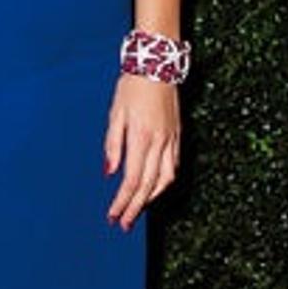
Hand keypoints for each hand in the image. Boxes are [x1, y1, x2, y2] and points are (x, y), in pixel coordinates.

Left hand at [104, 73, 180, 230]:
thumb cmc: (132, 86)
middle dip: (135, 208)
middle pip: (148, 186)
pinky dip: (163, 182)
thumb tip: (109, 173)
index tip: (112, 216)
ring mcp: (171, 140)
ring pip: (165, 179)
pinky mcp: (178, 135)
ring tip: (137, 209)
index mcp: (142, 138)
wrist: (158, 64)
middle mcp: (160, 142)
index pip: (132, 180)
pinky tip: (154, 188)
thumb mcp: (115, 114)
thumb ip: (113, 145)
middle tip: (124, 224)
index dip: (122, 202)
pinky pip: (173, 166)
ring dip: (151, 198)